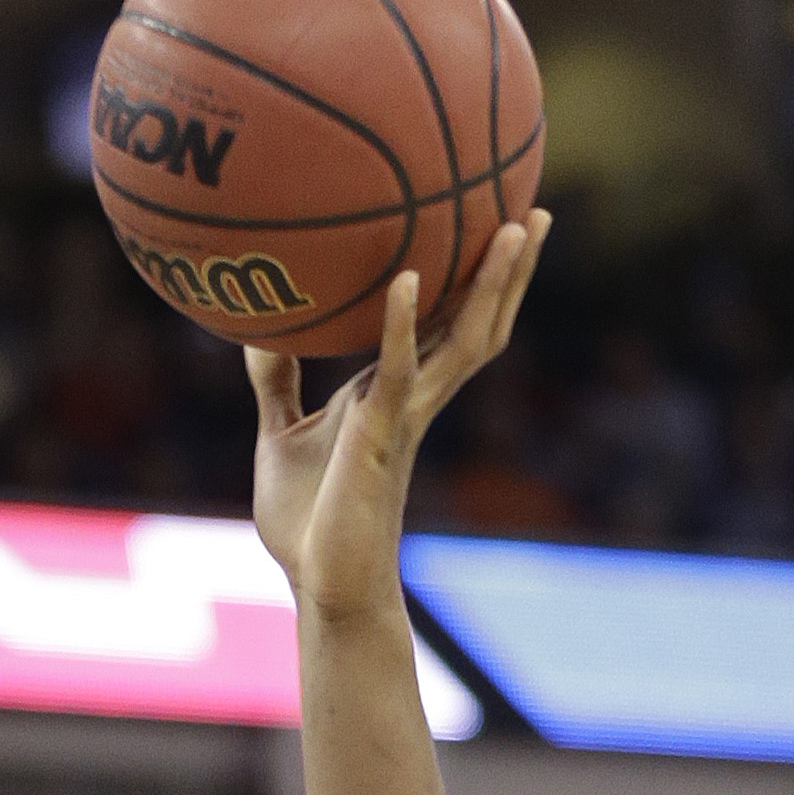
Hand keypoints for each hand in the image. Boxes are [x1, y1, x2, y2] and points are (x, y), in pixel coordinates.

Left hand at [249, 211, 547, 620]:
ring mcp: (405, 416)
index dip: (473, 279)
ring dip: (492, 284)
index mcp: (395, 392)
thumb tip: (257, 327)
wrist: (321, 584)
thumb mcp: (281, 435)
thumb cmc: (307, 520)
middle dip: (512, 273)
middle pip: (480, 323)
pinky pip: (399, 371)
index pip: (449, 325)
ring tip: (517, 225)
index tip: (491, 223)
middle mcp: (414, 398)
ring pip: (466, 339)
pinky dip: (402, 324)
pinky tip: (407, 280)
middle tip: (536, 210)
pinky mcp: (382, 437)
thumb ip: (276, 380)